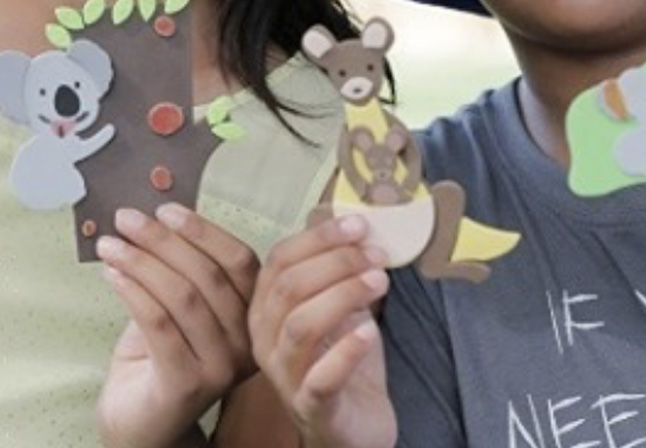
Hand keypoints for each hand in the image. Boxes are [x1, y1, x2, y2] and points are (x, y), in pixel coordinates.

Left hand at [95, 204, 258, 447]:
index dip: (204, 231)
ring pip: (183, 295)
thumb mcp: (181, 306)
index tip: (167, 209)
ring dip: (141, 261)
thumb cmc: (159, 359)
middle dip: (164, 240)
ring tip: (110, 244)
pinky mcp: (187, 385)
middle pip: (209, 274)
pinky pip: (159, 323)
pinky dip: (132, 291)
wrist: (140, 429)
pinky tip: (111, 275)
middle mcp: (248, 342)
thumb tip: (158, 216)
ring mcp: (221, 366)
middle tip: (127, 218)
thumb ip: (183, 268)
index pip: (241, 260)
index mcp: (255, 315)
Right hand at [249, 214, 394, 447]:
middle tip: (377, 255)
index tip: (359, 224)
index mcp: (267, 307)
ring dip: (344, 295)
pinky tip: (369, 330)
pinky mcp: (312, 408)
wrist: (357, 424)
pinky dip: (346, 350)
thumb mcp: (340, 303)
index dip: (319, 237)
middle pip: (290, 287)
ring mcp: (285, 376)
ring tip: (379, 282)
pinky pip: (320, 377)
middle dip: (337, 262)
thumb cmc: (344, 356)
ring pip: (302, 325)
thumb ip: (340, 268)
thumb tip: (357, 220)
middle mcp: (266, 339)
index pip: (280, 259)